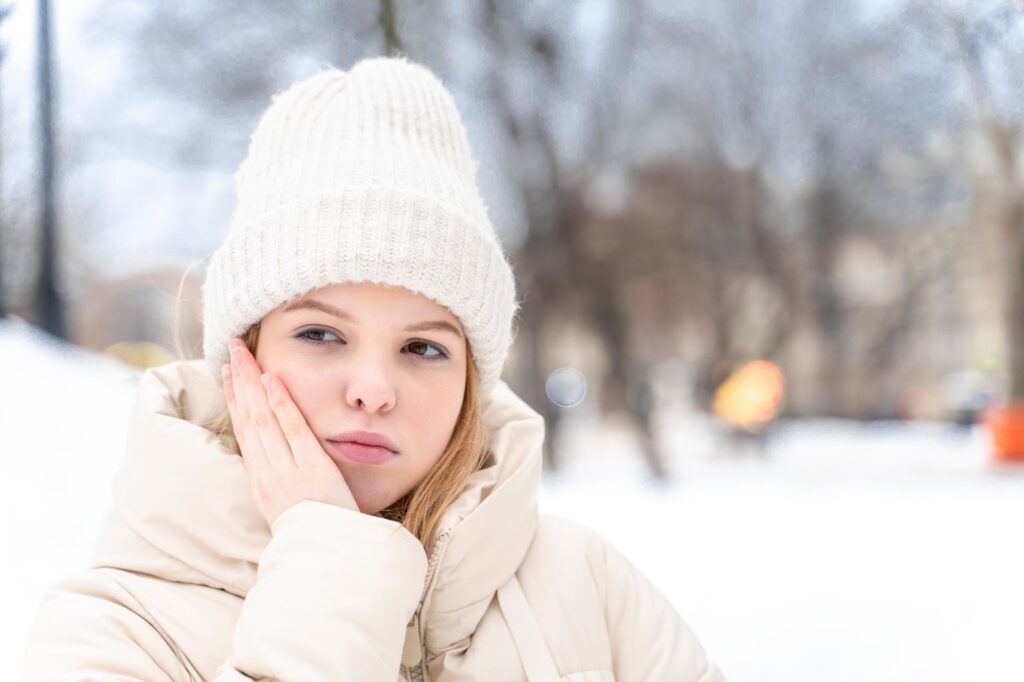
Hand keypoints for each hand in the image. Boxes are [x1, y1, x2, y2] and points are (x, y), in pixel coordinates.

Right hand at [223, 338, 358, 528]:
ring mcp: (287, 471)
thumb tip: (279, 455)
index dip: (234, 398)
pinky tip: (272, 380)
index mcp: (261, 482)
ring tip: (244, 352)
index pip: (243, 431)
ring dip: (252, 383)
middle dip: (239, 380)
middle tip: (232, 348)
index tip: (228, 371)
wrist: (330, 559)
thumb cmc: (316, 533)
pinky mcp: (311, 470)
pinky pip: (293, 431)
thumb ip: (283, 479)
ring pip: (263, 420)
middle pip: (248, 418)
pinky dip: (281, 405)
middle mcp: (267, 474)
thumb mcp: (290, 507)